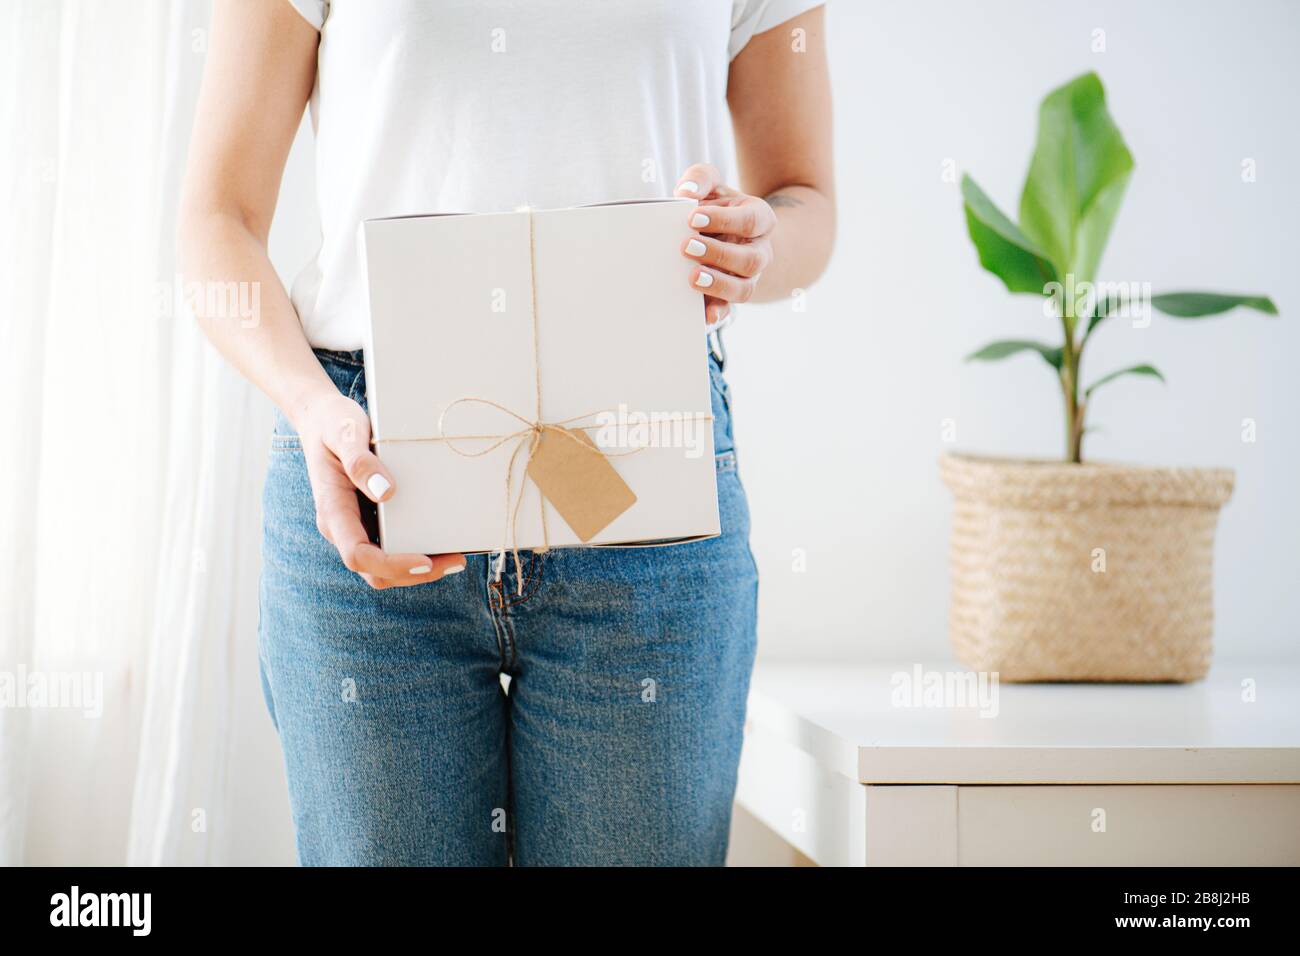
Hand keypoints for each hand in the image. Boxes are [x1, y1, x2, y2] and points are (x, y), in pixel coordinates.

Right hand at [295, 389, 465, 588]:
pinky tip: (444, 542)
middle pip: (374, 571)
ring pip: (384, 566)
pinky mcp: (370, 520)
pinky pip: (391, 547)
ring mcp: (356, 526)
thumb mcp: (344, 432)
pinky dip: (417, 551)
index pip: (357, 555)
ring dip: (420, 569)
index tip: (424, 560)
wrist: (323, 419)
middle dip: (414, 574)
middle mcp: (342, 526)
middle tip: (456, 561)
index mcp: (333, 510)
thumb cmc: (333, 423)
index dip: (391, 565)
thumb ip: (360, 461)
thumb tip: (387, 492)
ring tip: (457, 558)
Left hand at [675, 163, 776, 325]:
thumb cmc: (717, 208)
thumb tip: (687, 191)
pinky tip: (703, 314)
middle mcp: (760, 251)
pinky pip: (730, 309)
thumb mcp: (712, 186)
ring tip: (692, 277)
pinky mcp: (732, 296)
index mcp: (760, 220)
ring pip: (744, 289)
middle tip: (686, 246)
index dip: (724, 220)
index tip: (693, 216)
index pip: (750, 221)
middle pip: (750, 259)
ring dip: (718, 285)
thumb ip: (701, 178)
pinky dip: (717, 313)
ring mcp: (748, 278)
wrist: (727, 233)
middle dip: (718, 254)